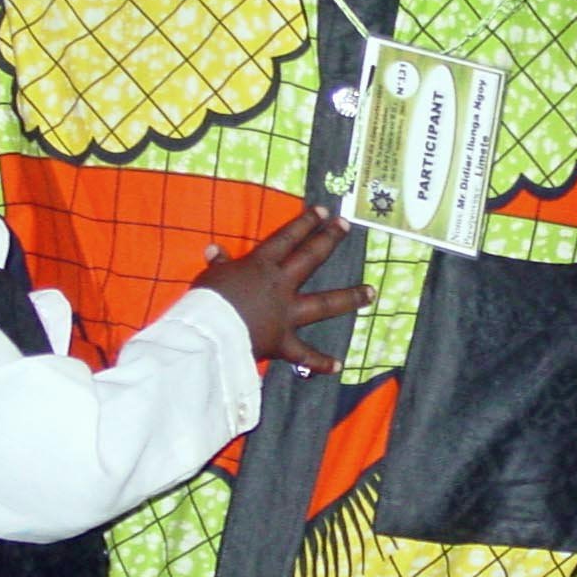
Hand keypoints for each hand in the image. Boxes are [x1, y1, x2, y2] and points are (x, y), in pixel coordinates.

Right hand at [194, 205, 373, 372]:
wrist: (208, 333)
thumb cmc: (205, 302)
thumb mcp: (210, 278)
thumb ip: (219, 265)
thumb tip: (214, 250)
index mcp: (261, 265)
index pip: (287, 238)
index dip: (305, 222)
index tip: (323, 211)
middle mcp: (280, 285)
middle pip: (310, 258)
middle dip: (329, 240)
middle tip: (345, 226)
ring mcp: (286, 313)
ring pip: (324, 303)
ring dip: (349, 298)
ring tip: (371, 293)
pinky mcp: (284, 342)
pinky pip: (304, 354)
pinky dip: (320, 362)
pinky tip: (338, 365)